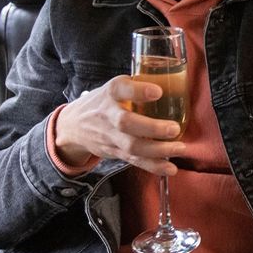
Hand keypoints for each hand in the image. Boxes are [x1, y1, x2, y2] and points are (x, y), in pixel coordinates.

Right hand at [52, 76, 183, 174]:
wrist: (73, 126)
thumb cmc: (103, 103)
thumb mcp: (114, 87)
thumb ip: (138, 85)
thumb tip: (174, 83)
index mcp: (110, 93)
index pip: (120, 89)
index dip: (139, 90)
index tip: (157, 92)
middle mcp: (108, 114)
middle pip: (126, 123)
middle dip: (151, 128)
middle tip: (174, 128)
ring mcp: (110, 136)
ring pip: (132, 146)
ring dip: (157, 150)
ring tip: (179, 148)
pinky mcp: (115, 152)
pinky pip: (134, 160)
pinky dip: (153, 166)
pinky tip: (170, 169)